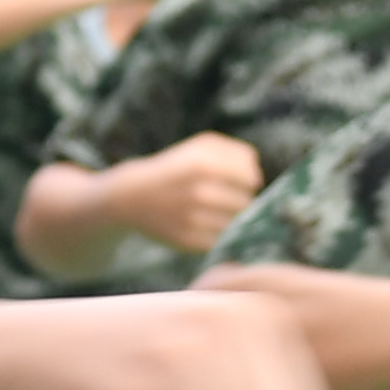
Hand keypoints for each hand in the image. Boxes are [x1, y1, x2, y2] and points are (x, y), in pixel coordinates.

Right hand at [103, 135, 267, 254]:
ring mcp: (194, 218)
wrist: (131, 197)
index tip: (240, 181)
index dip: (249, 180)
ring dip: (230, 217)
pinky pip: (220, 239)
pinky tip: (204, 223)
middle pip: (245, 202)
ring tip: (214, 210)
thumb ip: (234, 151)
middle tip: (224, 197)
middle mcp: (200, 192)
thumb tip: (257, 171)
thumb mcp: (199, 148)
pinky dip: (217, 233)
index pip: (250, 178)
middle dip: (240, 200)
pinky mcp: (188, 241)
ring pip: (235, 223)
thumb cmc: (175, 168)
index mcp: (204, 164)